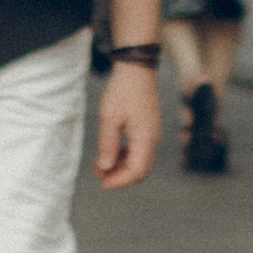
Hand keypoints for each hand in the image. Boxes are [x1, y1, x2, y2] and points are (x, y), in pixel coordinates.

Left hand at [95, 58, 160, 190]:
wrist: (136, 69)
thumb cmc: (123, 91)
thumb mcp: (109, 119)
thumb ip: (107, 146)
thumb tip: (105, 168)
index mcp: (146, 139)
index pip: (136, 172)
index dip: (119, 181)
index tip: (102, 182)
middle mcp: (153, 140)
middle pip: (140, 171)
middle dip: (120, 177)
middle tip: (100, 174)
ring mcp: (152, 134)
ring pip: (140, 162)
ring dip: (122, 167)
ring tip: (102, 164)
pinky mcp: (148, 129)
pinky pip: (140, 151)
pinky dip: (126, 156)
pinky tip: (112, 152)